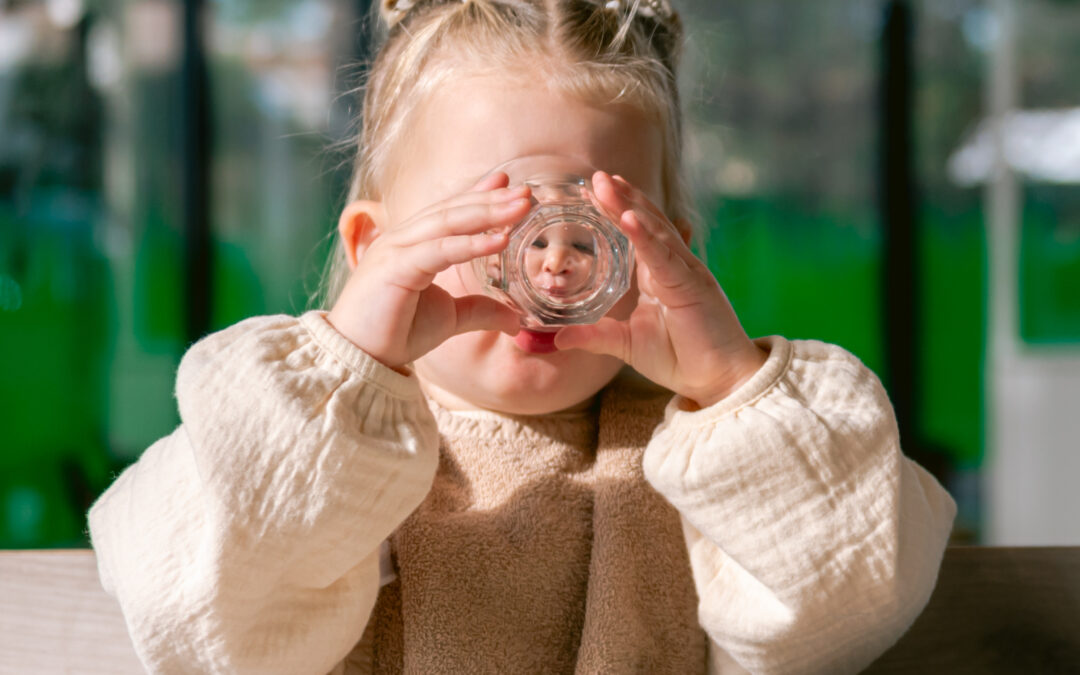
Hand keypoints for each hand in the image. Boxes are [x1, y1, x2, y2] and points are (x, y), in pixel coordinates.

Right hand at [327, 173, 530, 370]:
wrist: (359, 358)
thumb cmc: (395, 333)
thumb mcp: (449, 318)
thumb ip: (479, 311)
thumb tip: (516, 319)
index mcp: (412, 244)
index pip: (449, 211)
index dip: (478, 194)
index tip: (508, 183)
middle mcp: (403, 239)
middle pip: (453, 210)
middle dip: (492, 199)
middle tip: (527, 191)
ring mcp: (397, 249)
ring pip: (447, 222)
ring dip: (488, 212)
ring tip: (522, 206)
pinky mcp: (395, 266)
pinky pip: (440, 249)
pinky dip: (472, 243)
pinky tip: (501, 238)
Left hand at [554, 171, 767, 407]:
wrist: (719, 380)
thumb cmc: (680, 358)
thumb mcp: (627, 345)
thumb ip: (595, 337)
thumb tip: (557, 338)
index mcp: (658, 274)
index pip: (635, 234)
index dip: (616, 211)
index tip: (593, 191)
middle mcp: (672, 266)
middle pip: (646, 222)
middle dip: (621, 198)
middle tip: (595, 176)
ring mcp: (685, 271)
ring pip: (654, 231)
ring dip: (630, 205)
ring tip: (606, 184)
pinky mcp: (693, 284)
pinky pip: (665, 256)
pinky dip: (646, 237)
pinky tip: (629, 218)